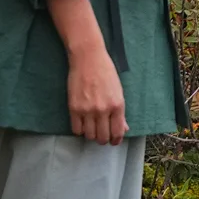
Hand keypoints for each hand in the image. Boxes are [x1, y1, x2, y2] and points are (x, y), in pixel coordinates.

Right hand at [45, 0, 126, 143]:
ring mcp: (88, 110)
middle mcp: (103, 110)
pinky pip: (76, 129)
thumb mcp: (118, 91)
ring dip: (91, 135)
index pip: (117, 133)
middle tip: (102, 135)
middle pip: (102, 138)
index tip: (113, 140)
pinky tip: (82, 123)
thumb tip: (123, 129)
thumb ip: (120, 112)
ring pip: (89, 136)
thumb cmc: (105, 72)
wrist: (88, 58)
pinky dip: (80, 130)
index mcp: (118, 105)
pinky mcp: (74, 108)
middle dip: (103, 140)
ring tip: (92, 128)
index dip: (115, 140)